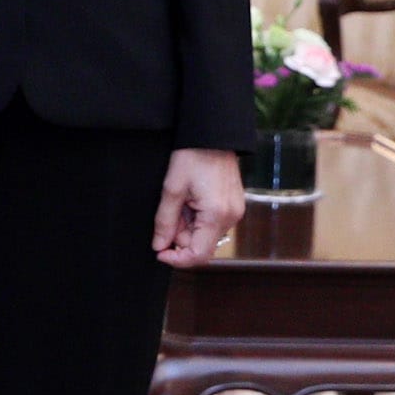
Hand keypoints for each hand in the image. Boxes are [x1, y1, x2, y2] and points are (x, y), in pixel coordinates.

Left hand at [155, 148, 243, 265]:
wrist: (213, 135)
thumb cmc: (192, 156)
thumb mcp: (172, 189)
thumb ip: (165, 221)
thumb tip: (159, 246)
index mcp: (217, 216)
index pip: (199, 255)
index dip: (177, 259)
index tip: (159, 251)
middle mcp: (231, 218)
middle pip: (201, 245)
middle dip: (180, 235)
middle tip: (170, 211)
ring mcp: (234, 212)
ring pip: (205, 234)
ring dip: (187, 225)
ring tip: (181, 200)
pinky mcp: (233, 206)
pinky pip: (212, 223)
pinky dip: (197, 218)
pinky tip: (190, 200)